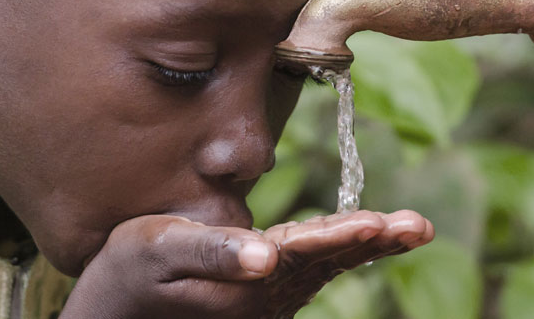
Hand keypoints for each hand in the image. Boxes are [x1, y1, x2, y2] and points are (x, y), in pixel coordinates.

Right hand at [60, 210, 433, 318]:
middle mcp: (267, 296)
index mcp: (246, 281)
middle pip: (331, 261)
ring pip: (329, 266)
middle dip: (377, 240)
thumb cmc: (130, 274)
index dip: (344, 234)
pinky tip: (373, 237)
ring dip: (371, 246)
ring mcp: (269, 300)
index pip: (306, 251)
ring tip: (411, 229)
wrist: (112, 313)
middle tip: (420, 227)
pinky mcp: (265, 296)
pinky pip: (315, 270)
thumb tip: (264, 256)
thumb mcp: (159, 250)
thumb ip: (212, 251)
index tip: (382, 222)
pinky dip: (345, 250)